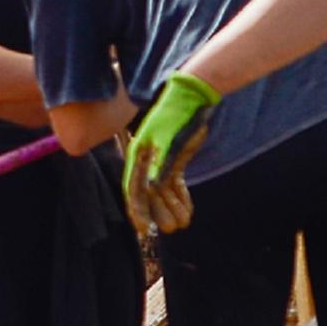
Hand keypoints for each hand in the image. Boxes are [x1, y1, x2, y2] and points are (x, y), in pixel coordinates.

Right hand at [124, 71, 220, 233]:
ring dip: (172, 207)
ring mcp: (161, 161)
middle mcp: (146, 162)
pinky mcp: (174, 160)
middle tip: (171, 227)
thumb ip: (160, 161)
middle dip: (158, 212)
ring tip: (184, 223)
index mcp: (139, 157)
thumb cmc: (177, 115)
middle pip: (149, 194)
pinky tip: (189, 210)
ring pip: (163, 191)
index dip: (136, 209)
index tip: (142, 228)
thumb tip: (152, 186)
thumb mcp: (168, 137)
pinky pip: (175, 184)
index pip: (134, 189)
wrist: (192, 96)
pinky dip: (181, 197)